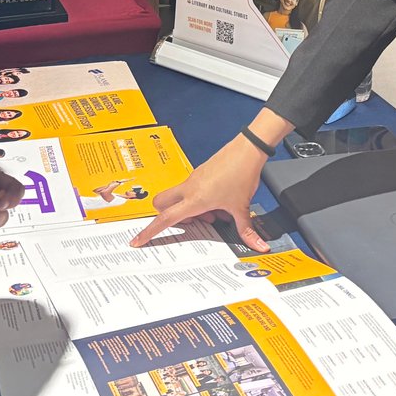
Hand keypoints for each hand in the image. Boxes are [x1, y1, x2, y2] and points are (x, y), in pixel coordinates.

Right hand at [130, 136, 267, 249]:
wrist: (247, 149)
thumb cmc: (241, 174)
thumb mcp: (242, 207)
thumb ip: (247, 230)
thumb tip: (258, 246)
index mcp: (194, 199)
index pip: (166, 219)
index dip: (150, 231)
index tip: (137, 241)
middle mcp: (189, 188)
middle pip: (161, 204)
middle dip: (167, 216)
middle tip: (192, 222)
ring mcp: (193, 179)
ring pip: (178, 198)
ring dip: (189, 209)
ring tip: (214, 213)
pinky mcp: (199, 173)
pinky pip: (189, 190)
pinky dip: (198, 200)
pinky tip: (219, 202)